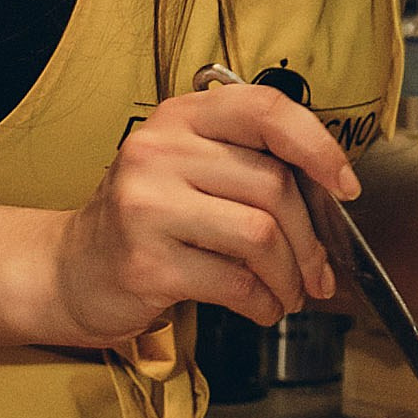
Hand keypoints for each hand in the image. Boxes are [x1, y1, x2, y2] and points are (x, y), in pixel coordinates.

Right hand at [47, 80, 358, 343]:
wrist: (71, 270)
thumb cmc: (146, 219)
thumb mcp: (188, 168)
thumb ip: (248, 164)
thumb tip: (330, 196)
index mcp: (181, 117)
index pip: (266, 110)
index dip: (318, 145)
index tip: (346, 186)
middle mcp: (159, 150)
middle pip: (273, 185)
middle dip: (311, 239)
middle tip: (318, 273)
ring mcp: (147, 205)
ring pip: (260, 235)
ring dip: (289, 277)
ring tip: (288, 294)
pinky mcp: (146, 262)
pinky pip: (234, 283)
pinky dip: (262, 302)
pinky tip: (260, 307)